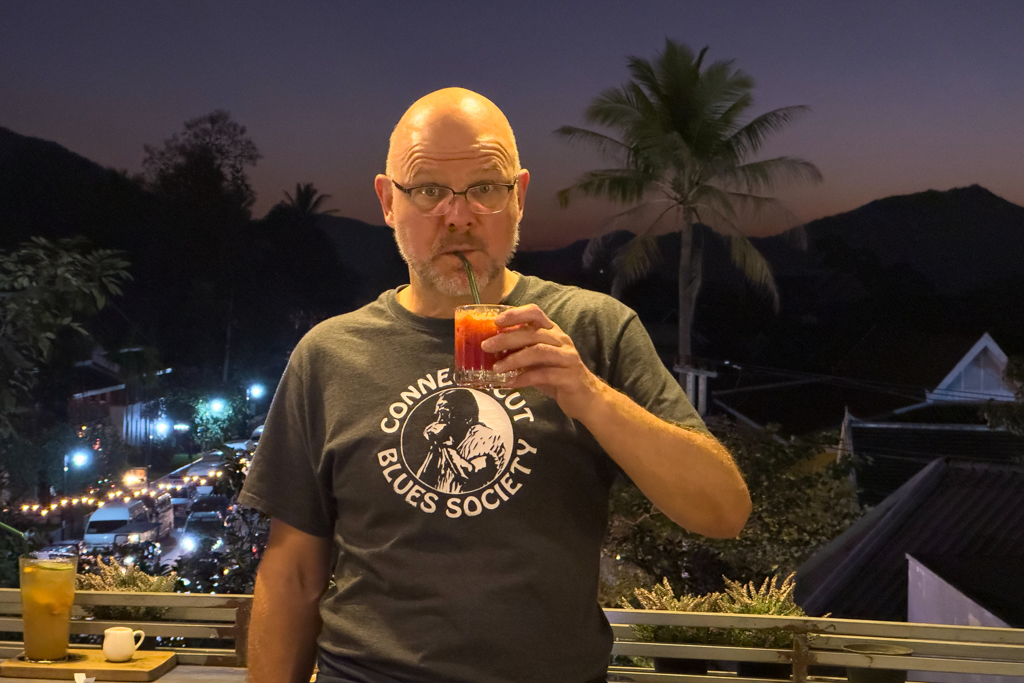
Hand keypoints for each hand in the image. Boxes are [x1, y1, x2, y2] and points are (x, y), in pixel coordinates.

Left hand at [481, 304, 606, 419]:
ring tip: (496, 368)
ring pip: (539, 352)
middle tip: (486, 346)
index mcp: (553, 332)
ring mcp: (568, 358)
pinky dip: (524, 378)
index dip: (515, 314)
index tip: (496, 321)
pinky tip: (510, 383)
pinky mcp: (569, 377)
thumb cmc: (557, 375)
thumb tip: (491, 350)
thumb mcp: (538, 360)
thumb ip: (521, 351)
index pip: (535, 313)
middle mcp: (561, 340)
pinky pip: (544, 375)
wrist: (586, 397)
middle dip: (507, 339)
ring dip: (514, 359)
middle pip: (532, 333)